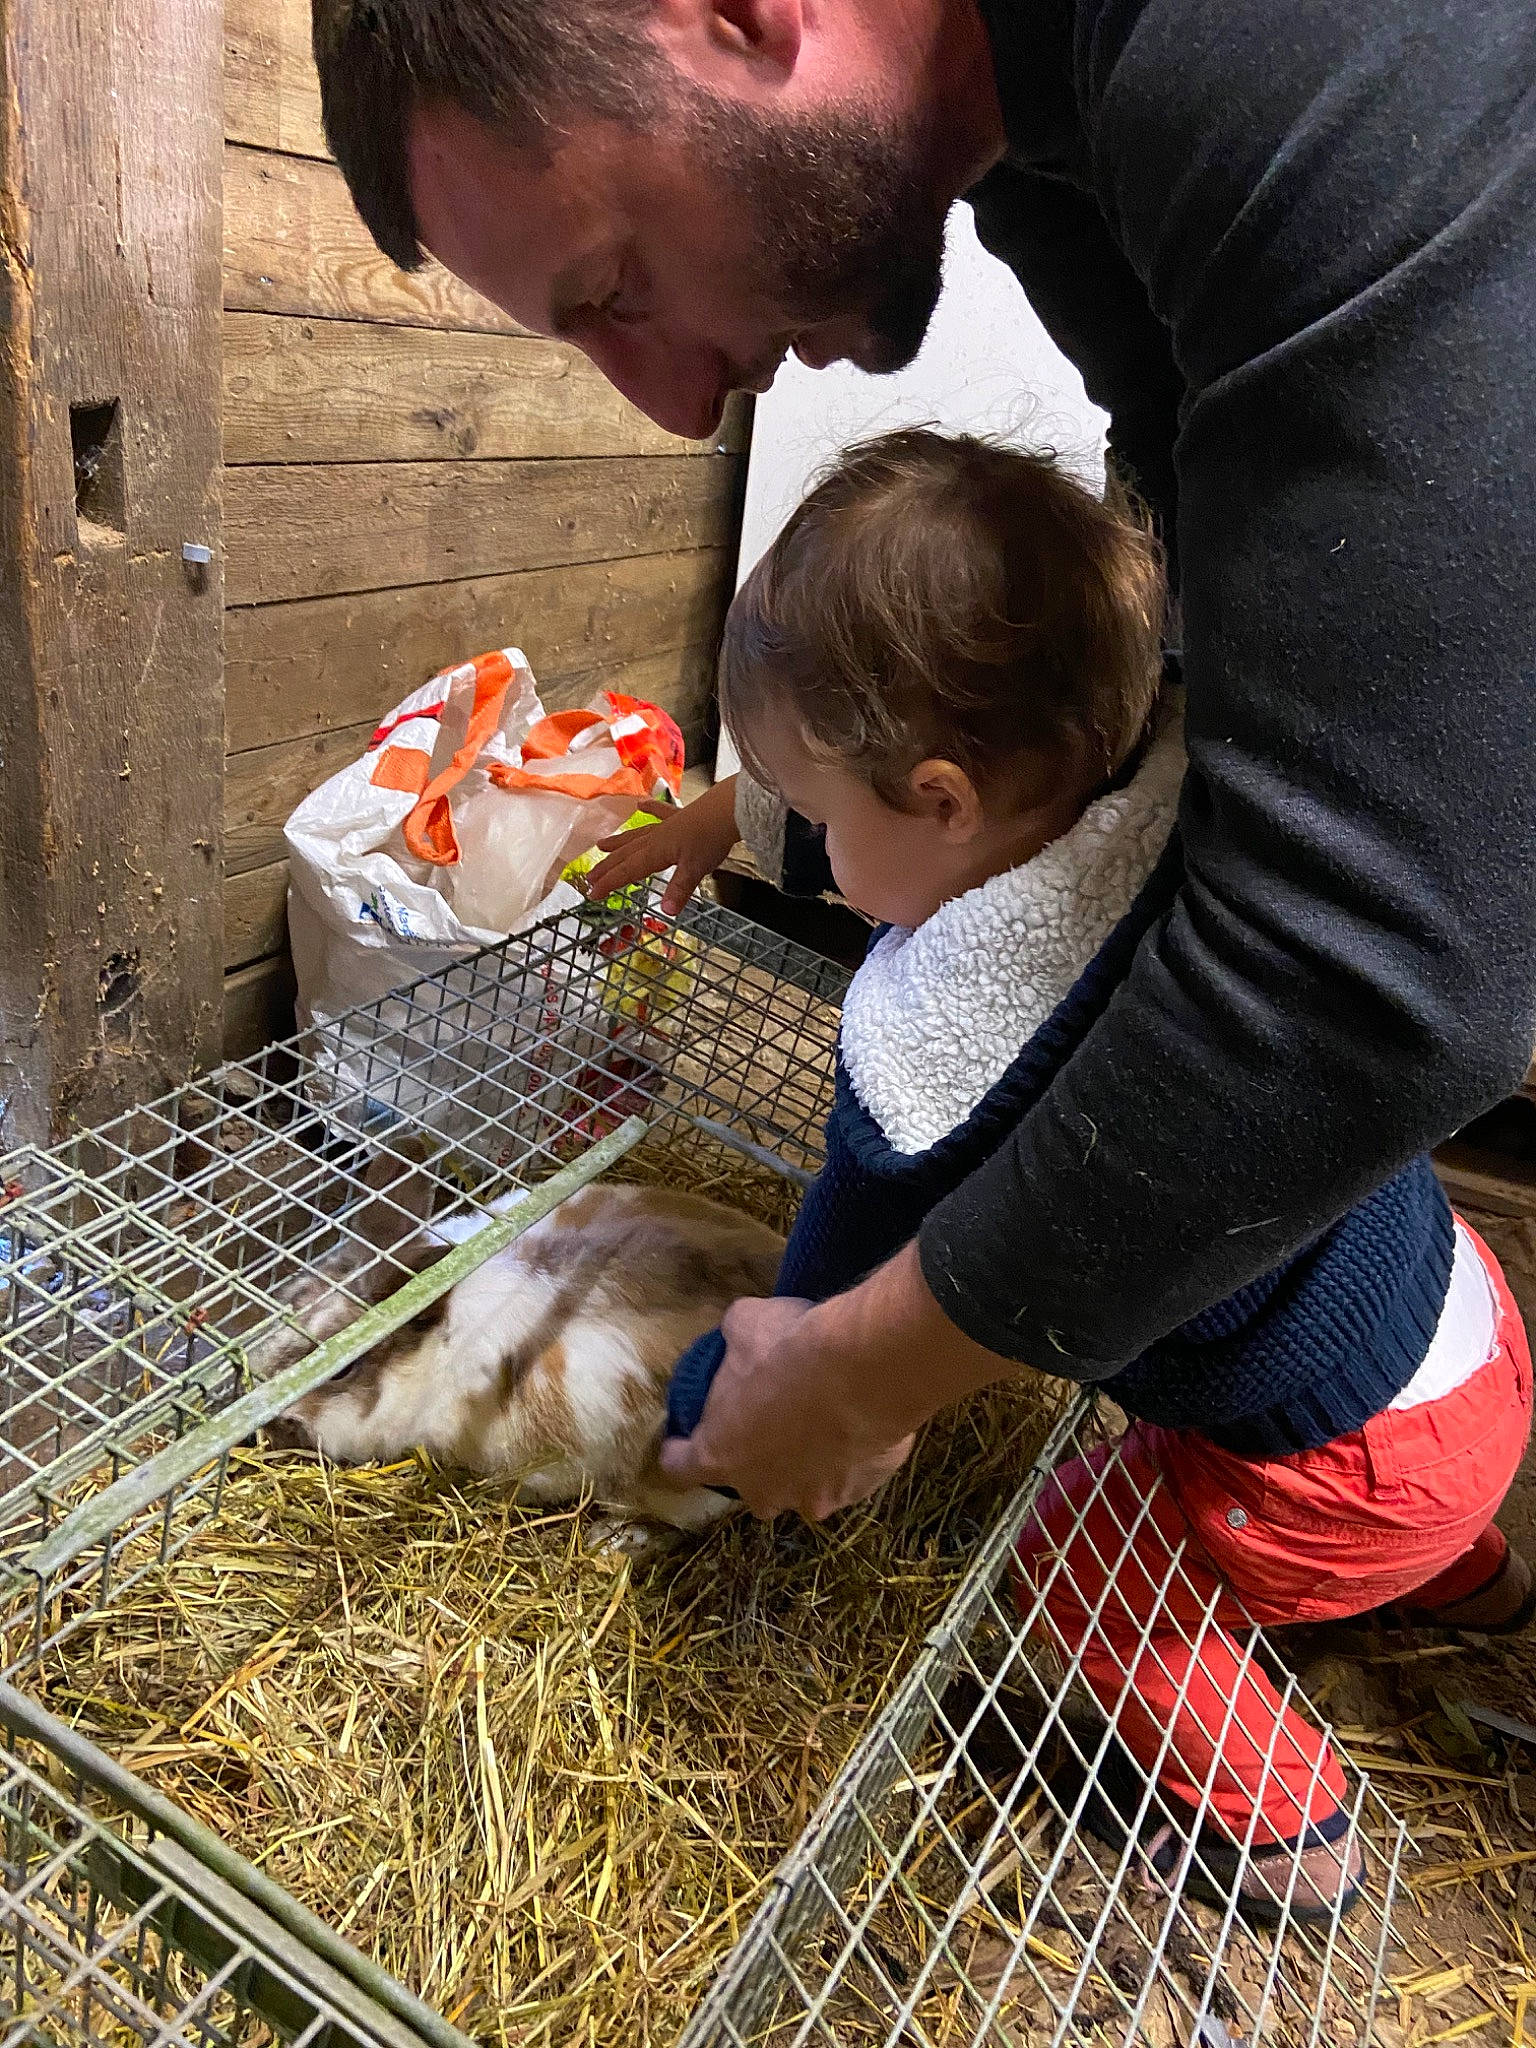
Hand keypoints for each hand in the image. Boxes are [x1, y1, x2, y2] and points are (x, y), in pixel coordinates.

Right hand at [582, 774, 739, 916]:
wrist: (728, 809)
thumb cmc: (711, 839)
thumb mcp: (695, 869)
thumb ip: (679, 890)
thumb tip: (666, 911)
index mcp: (656, 852)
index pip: (628, 871)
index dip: (609, 883)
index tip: (592, 894)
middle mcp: (656, 838)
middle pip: (626, 854)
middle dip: (608, 867)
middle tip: (589, 877)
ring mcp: (667, 826)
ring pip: (636, 836)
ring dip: (619, 842)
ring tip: (602, 845)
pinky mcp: (681, 817)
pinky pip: (661, 814)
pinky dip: (651, 810)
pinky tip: (641, 805)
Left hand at [658, 1241, 1014, 1519]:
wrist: (864, 1371)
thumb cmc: (788, 1351)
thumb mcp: (744, 1324)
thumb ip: (732, 1340)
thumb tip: (736, 1335)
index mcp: (718, 1455)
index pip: (678, 1469)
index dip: (679, 1452)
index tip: (684, 1440)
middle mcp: (762, 1491)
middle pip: (749, 1485)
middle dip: (757, 1461)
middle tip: (772, 1423)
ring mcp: (813, 1499)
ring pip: (804, 1487)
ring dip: (808, 1464)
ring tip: (825, 1423)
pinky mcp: (859, 1493)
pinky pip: (849, 1478)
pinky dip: (850, 1458)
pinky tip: (860, 1422)